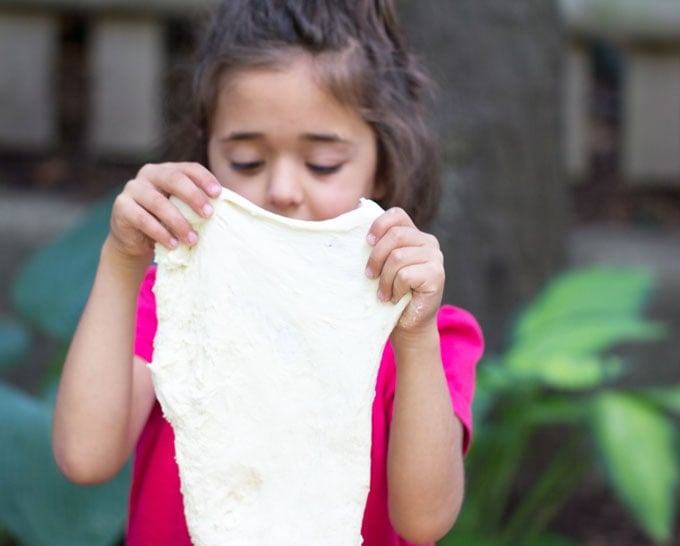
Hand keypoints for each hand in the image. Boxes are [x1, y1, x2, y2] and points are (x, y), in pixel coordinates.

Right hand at [108, 162, 221, 260]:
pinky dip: (160, 233)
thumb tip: (228, 207)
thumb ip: (197, 205)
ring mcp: (133, 189)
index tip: (218, 193)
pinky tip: (173, 244)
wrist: (135, 240)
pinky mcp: (121, 207)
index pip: (188, 168)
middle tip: (209, 214)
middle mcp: (149, 174)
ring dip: (179, 222)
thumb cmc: (166, 222)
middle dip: (193, 196)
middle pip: (173, 179)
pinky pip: (143, 219)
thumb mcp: (182, 210)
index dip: (204, 178)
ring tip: (193, 239)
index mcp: (167, 170)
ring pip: (159, 202)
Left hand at [365, 207, 444, 333]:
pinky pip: (405, 275)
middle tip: (369, 276)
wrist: (408, 324)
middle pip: (395, 235)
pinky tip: (395, 298)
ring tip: (382, 292)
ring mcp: (435, 257)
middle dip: (376, 257)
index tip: (366, 243)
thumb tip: (353, 229)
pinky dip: (395, 289)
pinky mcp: (436, 275)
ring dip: (384, 279)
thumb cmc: (390, 292)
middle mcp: (428, 242)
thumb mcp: (382, 265)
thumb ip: (378, 246)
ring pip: (398, 257)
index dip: (378, 225)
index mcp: (414, 234)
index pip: (396, 215)